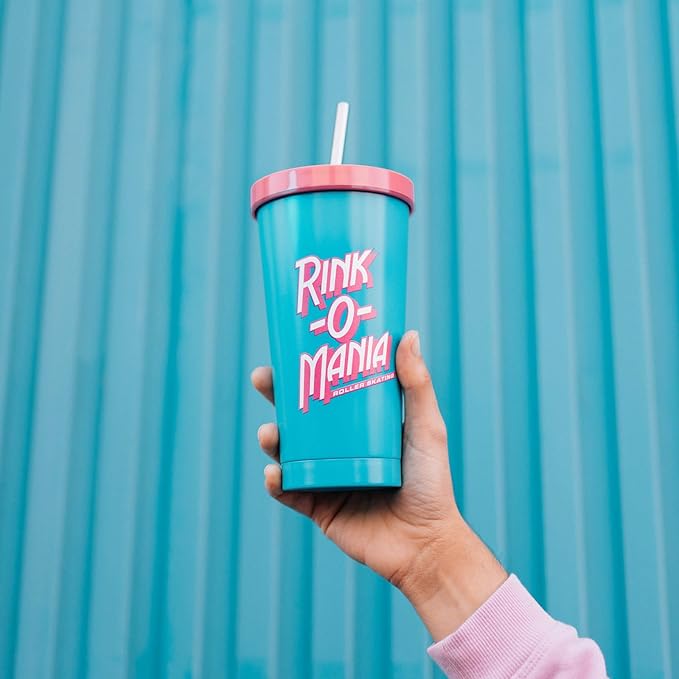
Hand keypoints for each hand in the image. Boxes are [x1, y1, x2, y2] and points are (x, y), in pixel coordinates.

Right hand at [251, 330, 506, 639]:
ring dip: (271, 438)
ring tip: (270, 432)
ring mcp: (324, 476)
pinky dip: (277, 481)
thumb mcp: (426, 428)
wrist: (425, 544)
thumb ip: (417, 386)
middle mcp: (337, 447)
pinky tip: (275, 472)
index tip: (291, 347)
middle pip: (298, 416)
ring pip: (287, 451)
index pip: (326, 391)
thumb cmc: (432, 483)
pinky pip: (289, 491)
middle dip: (276, 396)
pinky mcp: (317, 506)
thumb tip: (408, 335)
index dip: (305, 370)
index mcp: (358, 426)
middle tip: (264, 378)